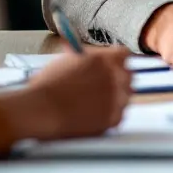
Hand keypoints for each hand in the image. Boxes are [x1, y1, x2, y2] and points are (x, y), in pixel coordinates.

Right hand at [3, 48, 130, 140]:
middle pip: (128, 75)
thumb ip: (85, 57)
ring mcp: (116, 98)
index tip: (111, 65)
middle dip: (118, 79)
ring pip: (125, 96)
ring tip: (94, 103)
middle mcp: (115, 77)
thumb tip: (86, 55)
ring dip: (114, 98)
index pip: (124, 54)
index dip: (116, 60)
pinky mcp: (113, 118)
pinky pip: (119, 114)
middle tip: (104, 86)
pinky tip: (93, 115)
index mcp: (104, 59)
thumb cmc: (49, 84)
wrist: (43, 110)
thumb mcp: (67, 60)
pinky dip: (109, 115)